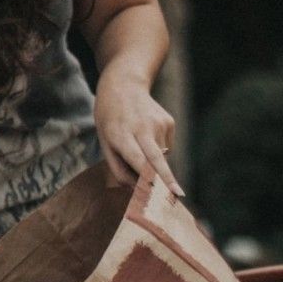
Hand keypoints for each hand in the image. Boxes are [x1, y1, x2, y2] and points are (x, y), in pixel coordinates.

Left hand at [94, 74, 182, 197]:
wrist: (124, 85)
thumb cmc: (110, 119)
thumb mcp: (104, 141)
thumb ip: (118, 168)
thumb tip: (137, 190)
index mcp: (120, 134)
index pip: (138, 160)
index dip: (149, 178)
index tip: (160, 192)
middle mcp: (142, 128)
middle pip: (157, 159)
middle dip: (167, 179)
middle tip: (178, 195)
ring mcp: (158, 124)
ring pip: (161, 155)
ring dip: (153, 159)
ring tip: (138, 141)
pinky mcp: (169, 122)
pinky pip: (166, 146)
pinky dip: (157, 147)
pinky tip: (147, 132)